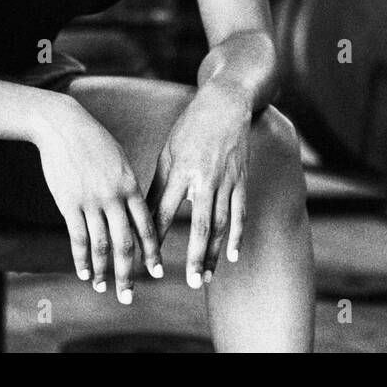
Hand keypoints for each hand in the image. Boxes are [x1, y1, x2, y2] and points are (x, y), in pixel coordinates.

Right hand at [35, 97, 162, 302]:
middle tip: (130, 295)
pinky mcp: (69, 203)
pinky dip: (82, 258)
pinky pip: (78, 237)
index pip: (146, 226)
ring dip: (103, 271)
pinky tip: (84, 273)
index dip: (152, 252)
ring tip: (103, 288)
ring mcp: (91, 201)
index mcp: (131, 186)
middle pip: (125, 243)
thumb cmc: (94, 141)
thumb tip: (134, 210)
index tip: (157, 272)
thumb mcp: (119, 161)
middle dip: (128, 273)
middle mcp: (114, 197)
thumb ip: (128, 186)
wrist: (64, 126)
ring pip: (101, 245)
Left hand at [148, 83, 250, 288]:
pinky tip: (233, 255)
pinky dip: (237, 235)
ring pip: (221, 224)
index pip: (165, 211)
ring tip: (208, 276)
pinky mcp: (241, 180)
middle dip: (196, 256)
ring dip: (215, 253)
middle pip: (200, 225)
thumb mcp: (168, 152)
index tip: (149, 261)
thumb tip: (144, 217)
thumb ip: (159, 185)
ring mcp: (226, 180)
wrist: (225, 104)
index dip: (157, 238)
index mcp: (180, 170)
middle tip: (191, 281)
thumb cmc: (190, 128)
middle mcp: (204, 178)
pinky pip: (240, 213)